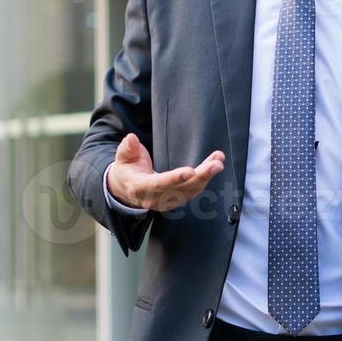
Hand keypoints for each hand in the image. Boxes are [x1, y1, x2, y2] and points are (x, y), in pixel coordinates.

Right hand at [107, 133, 224, 211]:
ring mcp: (168, 202)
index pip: (159, 184)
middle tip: (216, 165)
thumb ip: (128, 148)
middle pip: (181, 190)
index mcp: (140, 188)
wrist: (127, 189)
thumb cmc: (126, 169)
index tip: (190, 171)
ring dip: (207, 176)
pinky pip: (194, 190)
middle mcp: (155, 199)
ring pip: (191, 191)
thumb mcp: (122, 157)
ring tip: (219, 160)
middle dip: (201, 177)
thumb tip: (131, 138)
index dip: (175, 179)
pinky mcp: (177, 200)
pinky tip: (214, 164)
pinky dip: (206, 177)